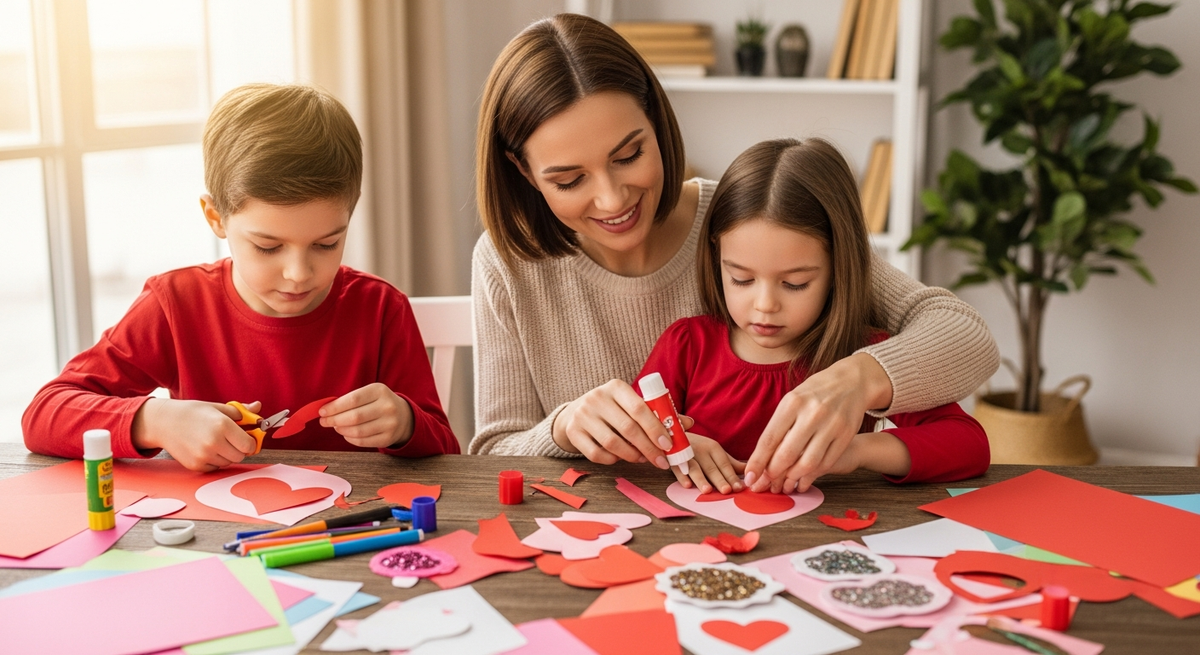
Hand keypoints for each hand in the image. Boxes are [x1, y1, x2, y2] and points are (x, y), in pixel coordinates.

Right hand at [132, 398, 258, 471]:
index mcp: (222, 425)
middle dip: (240, 449)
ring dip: (227, 455)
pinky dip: (215, 461)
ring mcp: (204, 456)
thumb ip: (241, 412)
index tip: (247, 438)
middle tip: (232, 440)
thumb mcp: (218, 407)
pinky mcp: (195, 465)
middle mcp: (214, 442)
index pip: (249, 445)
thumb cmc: (192, 413)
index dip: (251, 442)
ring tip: (216, 442)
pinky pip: (215, 467)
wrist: (164, 422)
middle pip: (240, 456)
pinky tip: (206, 448)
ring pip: (228, 462)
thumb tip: (258, 408)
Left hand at [320, 383, 413, 448]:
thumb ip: (349, 399)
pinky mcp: (388, 438)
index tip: (322, 411)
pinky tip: (346, 433)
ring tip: (336, 426)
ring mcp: (390, 424)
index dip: (335, 407)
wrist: (403, 416)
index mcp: (380, 391)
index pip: (353, 399)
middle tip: (324, 421)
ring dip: (341, 430)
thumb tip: (325, 410)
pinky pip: (363, 442)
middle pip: (354, 417)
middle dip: (334, 420)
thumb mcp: (369, 394)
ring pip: (358, 431)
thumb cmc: (378, 403)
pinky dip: (350, 439)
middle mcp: (387, 407)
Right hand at [551, 379, 671, 468]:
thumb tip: (689, 424)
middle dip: (648, 448)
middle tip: (661, 461)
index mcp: (616, 387)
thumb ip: (659, 414)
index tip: (668, 445)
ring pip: (612, 443)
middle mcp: (597, 397)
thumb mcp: (632, 405)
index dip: (655, 429)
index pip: (639, 408)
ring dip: (632, 456)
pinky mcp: (573, 432)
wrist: (575, 412)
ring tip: (642, 459)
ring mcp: (582, 415)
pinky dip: (613, 460)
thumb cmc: (614, 410)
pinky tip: (621, 458)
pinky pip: (597, 454)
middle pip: (628, 428)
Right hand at [671, 433, 744, 494]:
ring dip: (701, 479)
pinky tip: (687, 485)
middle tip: (727, 491)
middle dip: (719, 479)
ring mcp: (686, 454)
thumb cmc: (699, 447)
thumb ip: (731, 464)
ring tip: (707, 490)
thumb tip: (749, 473)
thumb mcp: (715, 452)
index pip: (724, 464)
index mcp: (713, 448)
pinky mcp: (672, 459)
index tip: (739, 488)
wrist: (672, 434)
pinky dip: (682, 477)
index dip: (731, 476)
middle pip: (711, 468)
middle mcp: (700, 450)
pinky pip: (677, 469)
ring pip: (694, 468)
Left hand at [745, 352, 891, 493]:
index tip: (750, 477)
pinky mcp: (846, 436)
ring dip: (792, 479)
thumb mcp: (792, 400)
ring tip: (784, 486)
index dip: (757, 462)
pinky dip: (812, 476)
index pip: (769, 438)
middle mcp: (812, 414)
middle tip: (765, 485)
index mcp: (792, 403)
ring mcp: (831, 425)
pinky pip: (825, 463)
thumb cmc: (814, 393)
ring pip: (807, 463)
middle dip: (772, 475)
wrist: (851, 381)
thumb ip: (779, 427)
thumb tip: (761, 459)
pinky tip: (802, 481)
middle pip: (786, 454)